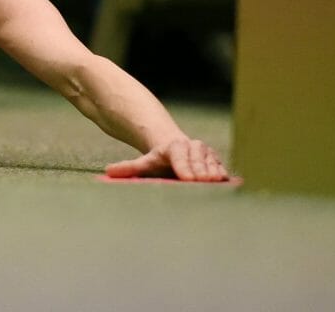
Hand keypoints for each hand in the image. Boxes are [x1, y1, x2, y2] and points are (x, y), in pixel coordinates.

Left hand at [105, 138, 228, 181]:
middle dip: (201, 171)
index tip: (187, 178)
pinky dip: (225, 178)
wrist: (176, 149)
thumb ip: (129, 168)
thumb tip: (108, 171)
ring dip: (214, 174)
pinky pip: (223, 170)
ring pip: (212, 164)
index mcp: (174, 147)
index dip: (183, 166)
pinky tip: (226, 186)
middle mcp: (193, 147)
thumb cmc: (158, 161)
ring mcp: (207, 154)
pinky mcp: (218, 162)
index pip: (179, 155)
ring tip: (215, 184)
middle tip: (204, 183)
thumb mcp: (144, 163)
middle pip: (198, 160)